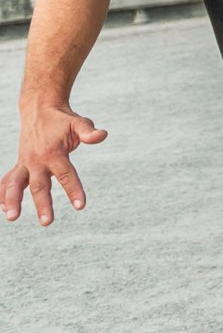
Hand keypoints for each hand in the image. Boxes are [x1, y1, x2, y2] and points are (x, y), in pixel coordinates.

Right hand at [4, 101, 107, 225]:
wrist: (39, 110)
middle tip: (47, 223)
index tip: (80, 206)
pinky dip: (3, 193)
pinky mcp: (20, 164)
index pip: (66, 174)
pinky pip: (8, 180)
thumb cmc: (63, 120)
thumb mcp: (79, 123)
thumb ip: (89, 132)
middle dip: (43, 204)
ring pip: (15, 184)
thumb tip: (102, 135)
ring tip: (12, 218)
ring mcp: (25, 162)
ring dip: (12, 201)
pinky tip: (2, 207)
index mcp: (53, 152)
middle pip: (39, 185)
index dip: (74, 190)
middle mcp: (36, 160)